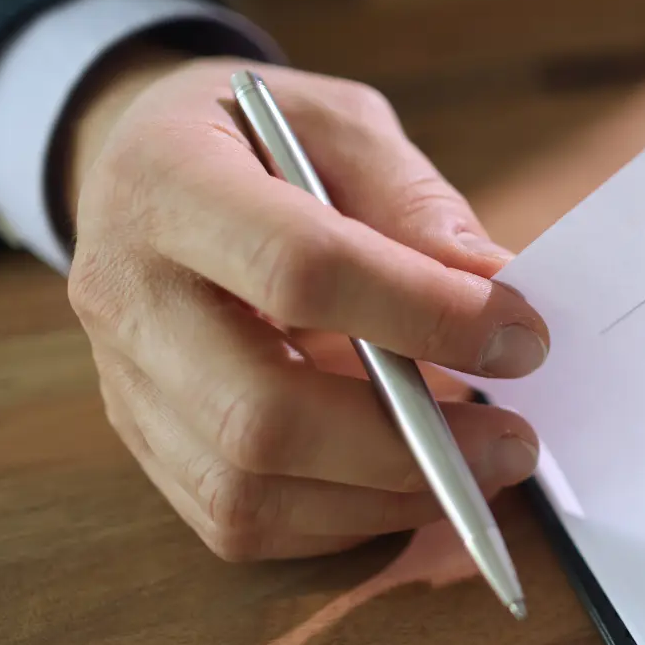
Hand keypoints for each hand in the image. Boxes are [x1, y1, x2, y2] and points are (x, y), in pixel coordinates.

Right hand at [59, 44, 548, 560]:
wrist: (142, 170)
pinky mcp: (145, 443)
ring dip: (385, 499)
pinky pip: (241, 522)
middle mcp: (124, 295)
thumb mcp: (339, 122)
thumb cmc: (258, 138)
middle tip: (515, 441)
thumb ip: (412, 199)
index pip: (297, 268)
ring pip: (247, 491)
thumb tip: (496, 287)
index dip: (421, 313)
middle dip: (407, 445)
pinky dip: (344, 521)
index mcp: (166, 184)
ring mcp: (123, 383)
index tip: (522, 337)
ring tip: (481, 467)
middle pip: (260, 414)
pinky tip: (412, 484)